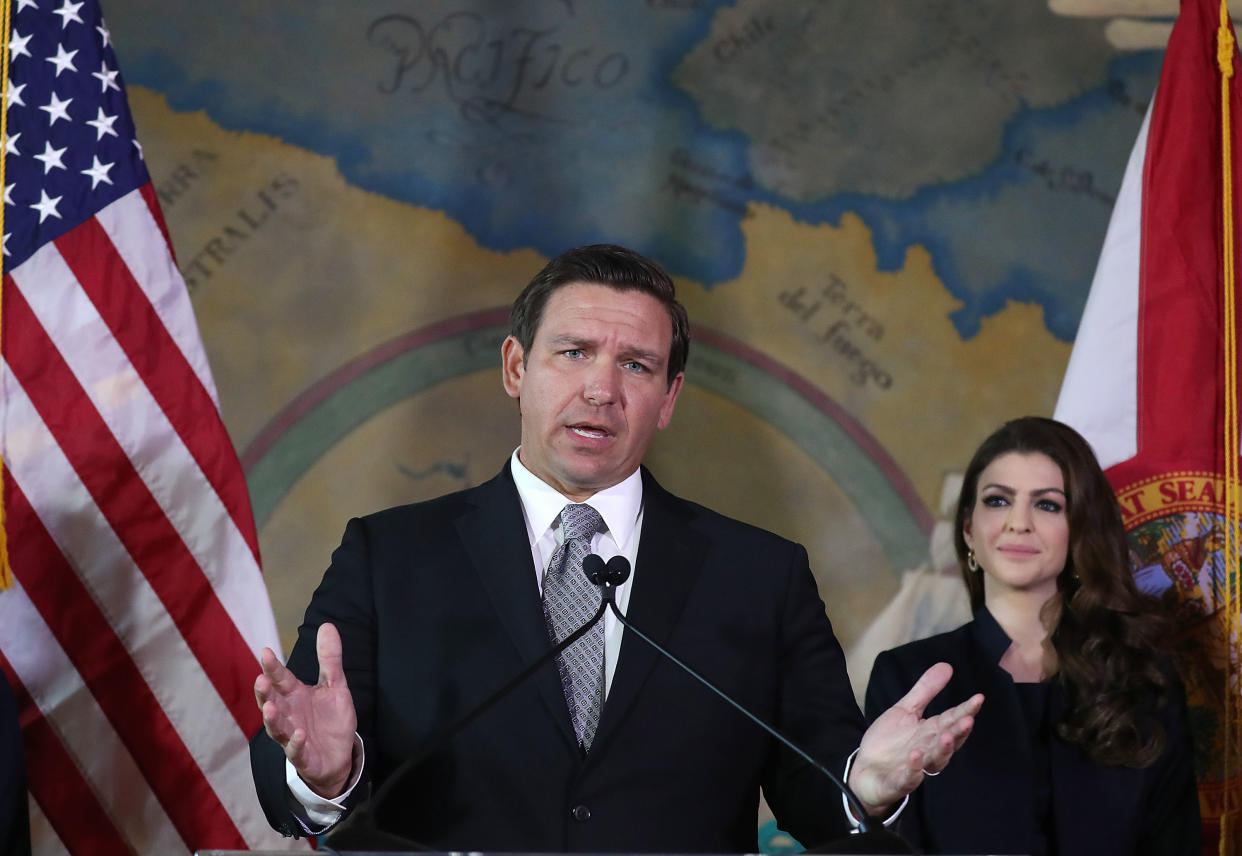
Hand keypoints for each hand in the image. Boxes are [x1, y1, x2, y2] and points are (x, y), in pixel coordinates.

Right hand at [254, 622, 357, 797]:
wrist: (340, 754)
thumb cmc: (330, 718)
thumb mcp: (335, 685)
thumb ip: (329, 658)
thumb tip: (327, 625)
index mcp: (294, 695)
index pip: (281, 679)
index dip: (273, 667)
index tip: (265, 651)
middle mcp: (289, 714)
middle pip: (272, 702)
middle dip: (264, 692)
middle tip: (260, 679)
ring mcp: (293, 736)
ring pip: (277, 727)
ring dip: (272, 719)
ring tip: (269, 707)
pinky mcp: (303, 756)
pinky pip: (296, 750)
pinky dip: (296, 743)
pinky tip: (299, 733)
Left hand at [848, 662, 981, 815]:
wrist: (866, 770)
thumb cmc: (890, 741)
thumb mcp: (906, 710)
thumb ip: (926, 690)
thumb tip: (947, 666)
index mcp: (931, 732)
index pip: (952, 720)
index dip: (965, 710)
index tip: (978, 698)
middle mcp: (928, 750)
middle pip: (948, 741)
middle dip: (958, 732)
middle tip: (968, 719)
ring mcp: (916, 768)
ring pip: (934, 761)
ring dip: (942, 750)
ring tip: (946, 736)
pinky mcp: (899, 782)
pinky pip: (909, 778)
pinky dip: (913, 770)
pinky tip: (915, 757)